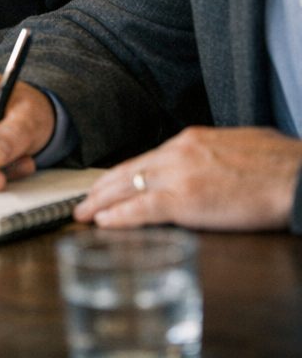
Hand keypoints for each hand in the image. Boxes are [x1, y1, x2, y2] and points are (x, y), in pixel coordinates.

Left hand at [74, 126, 301, 230]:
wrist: (296, 176)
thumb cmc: (279, 164)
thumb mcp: (236, 146)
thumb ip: (212, 154)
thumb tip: (208, 164)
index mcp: (189, 140)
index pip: (145, 160)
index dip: (122, 175)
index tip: (106, 185)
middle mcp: (177, 152)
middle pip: (127, 171)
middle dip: (101, 188)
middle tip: (82, 202)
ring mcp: (179, 175)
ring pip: (127, 187)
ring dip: (101, 202)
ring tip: (82, 213)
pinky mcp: (186, 199)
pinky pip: (142, 209)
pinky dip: (119, 216)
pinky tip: (103, 222)